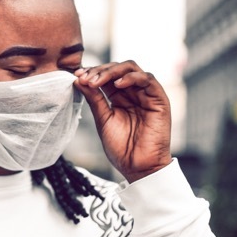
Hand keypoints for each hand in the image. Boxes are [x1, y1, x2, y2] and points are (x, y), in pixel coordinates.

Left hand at [74, 61, 171, 182]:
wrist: (138, 167)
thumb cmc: (121, 148)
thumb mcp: (103, 120)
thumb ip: (94, 99)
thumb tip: (78, 80)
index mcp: (119, 97)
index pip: (106, 76)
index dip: (92, 72)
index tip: (77, 75)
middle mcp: (133, 93)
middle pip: (117, 69)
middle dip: (99, 70)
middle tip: (85, 77)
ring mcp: (146, 95)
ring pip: (131, 69)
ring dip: (112, 71)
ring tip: (96, 80)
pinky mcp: (159, 100)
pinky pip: (148, 79)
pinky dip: (132, 77)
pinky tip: (117, 84)